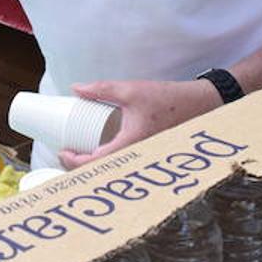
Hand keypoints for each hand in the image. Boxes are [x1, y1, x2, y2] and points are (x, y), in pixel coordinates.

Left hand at [58, 78, 221, 169]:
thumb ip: (102, 89)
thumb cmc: (168, 99)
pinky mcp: (147, 155)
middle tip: (65, 153)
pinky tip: (98, 154)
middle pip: (102, 172)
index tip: (62, 151)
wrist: (199, 105)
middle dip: (80, 167)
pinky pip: (123, 164)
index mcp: (132, 143)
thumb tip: (76, 89)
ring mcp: (143, 158)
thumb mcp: (131, 89)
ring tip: (77, 153)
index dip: (74, 161)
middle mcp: (138, 156)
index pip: (97, 162)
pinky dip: (107, 163)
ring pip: (113, 170)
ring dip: (93, 166)